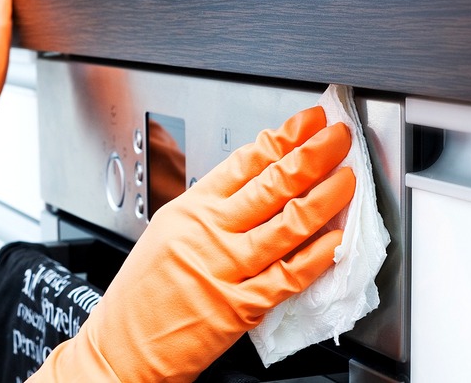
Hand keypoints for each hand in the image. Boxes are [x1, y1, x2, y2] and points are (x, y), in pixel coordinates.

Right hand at [30, 106, 355, 380]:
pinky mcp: (240, 306)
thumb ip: (208, 210)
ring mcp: (225, 268)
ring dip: (324, 198)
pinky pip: (288, 276)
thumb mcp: (165, 235)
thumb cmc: (142, 294)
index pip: (245, 161)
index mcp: (189, 210)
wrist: (123, 347)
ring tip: (347, 180)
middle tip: (337, 138)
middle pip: (272, 184)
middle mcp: (208, 233)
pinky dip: (317, 257)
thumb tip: (256, 186)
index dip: (283, 137)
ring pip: (287, 224)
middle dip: (312, 155)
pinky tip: (337, 241)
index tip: (307, 123)